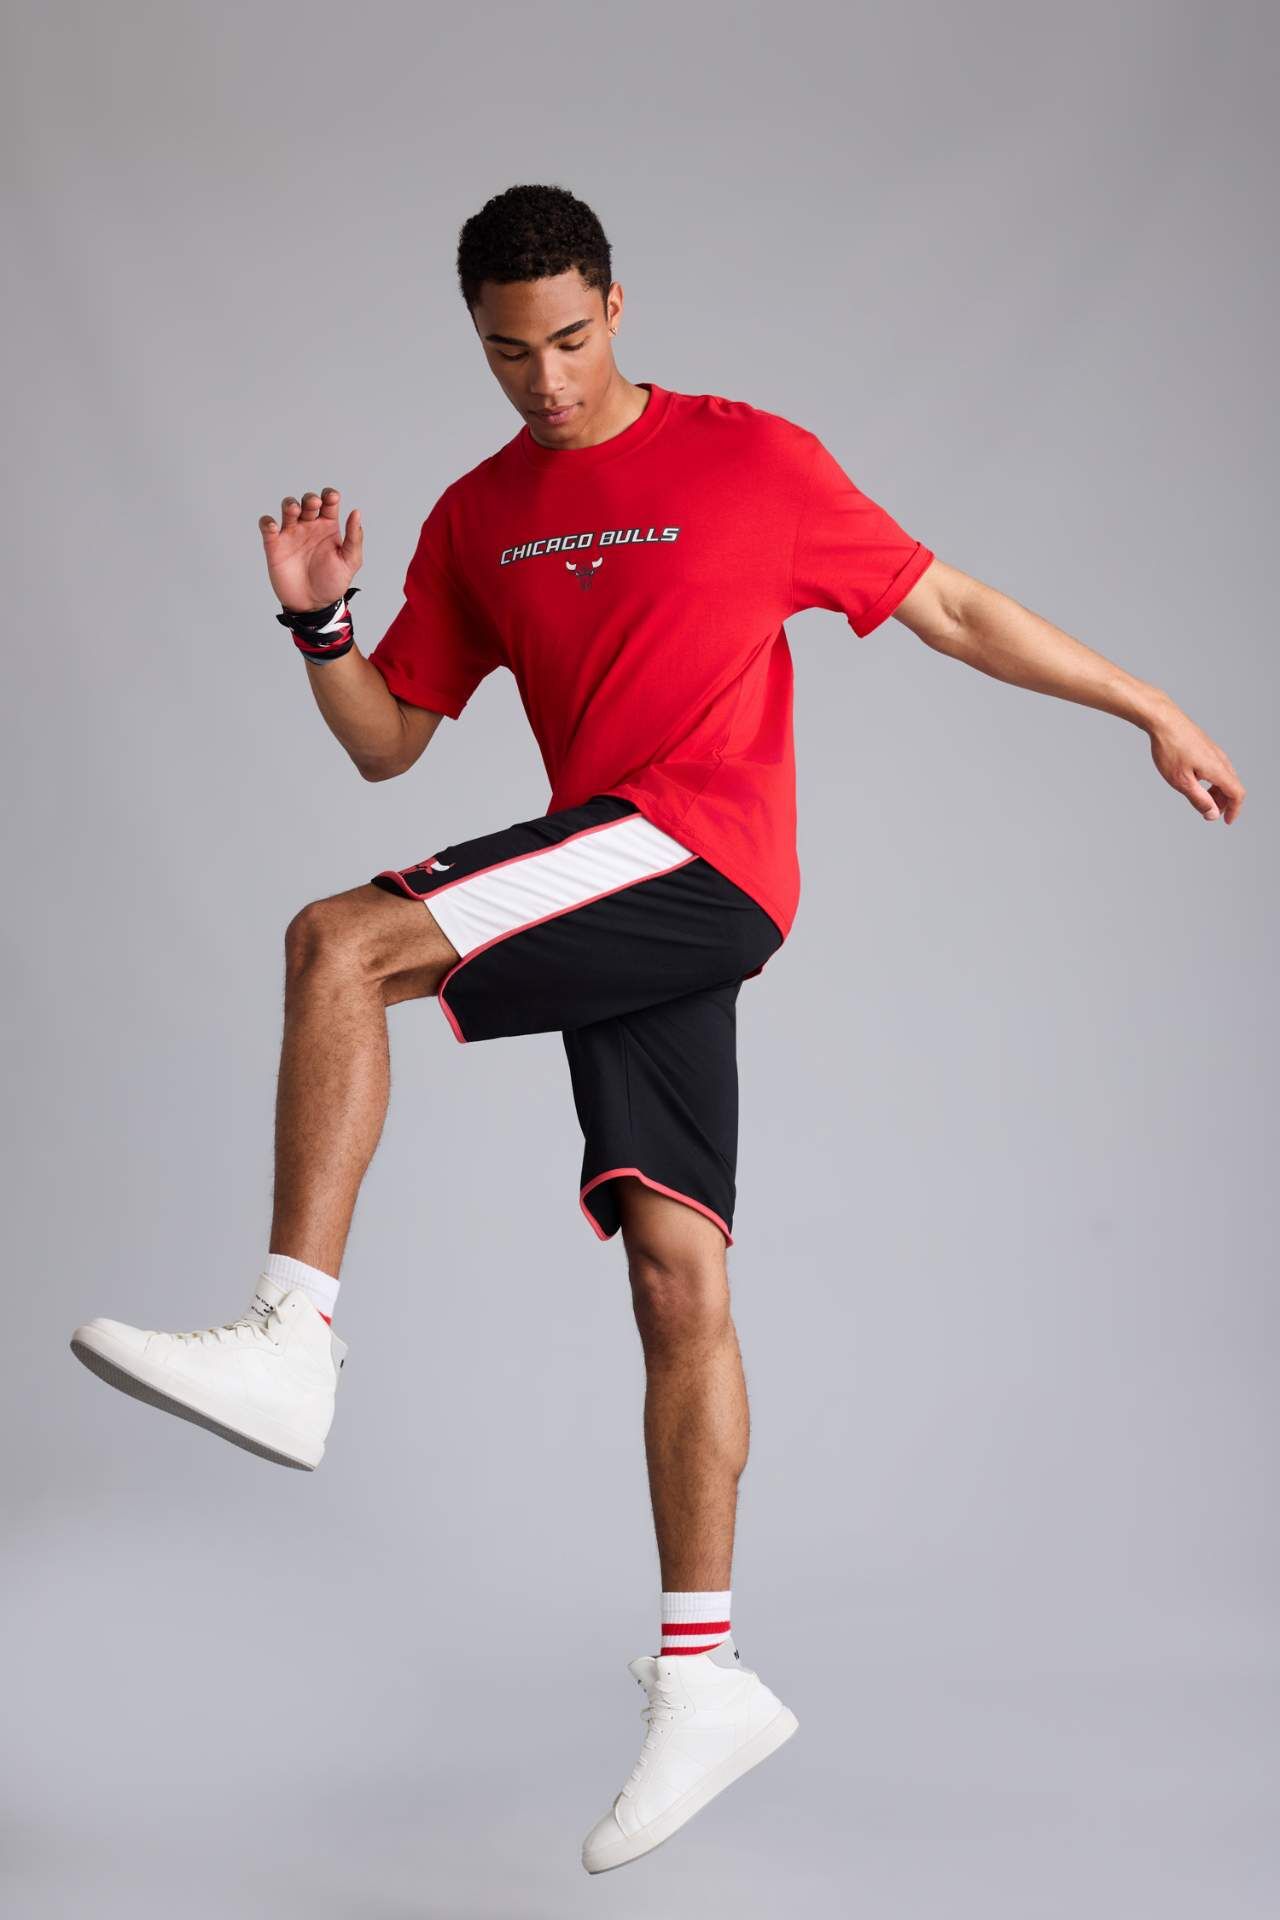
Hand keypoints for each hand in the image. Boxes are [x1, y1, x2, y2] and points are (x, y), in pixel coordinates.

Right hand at [259, 486, 361, 612]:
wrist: (313, 605)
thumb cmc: (332, 583)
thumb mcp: (350, 562)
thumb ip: (354, 538)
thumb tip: (356, 512)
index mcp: (328, 526)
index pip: (329, 502)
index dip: (330, 495)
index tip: (332, 498)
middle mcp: (309, 526)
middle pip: (307, 502)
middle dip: (310, 499)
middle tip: (314, 504)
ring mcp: (291, 534)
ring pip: (288, 509)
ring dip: (290, 504)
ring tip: (295, 510)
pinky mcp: (275, 545)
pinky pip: (267, 527)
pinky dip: (267, 522)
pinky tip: (273, 526)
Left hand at [1148, 704, 1245, 823]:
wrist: (1163, 720)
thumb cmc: (1170, 748)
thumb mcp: (1181, 781)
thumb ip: (1199, 799)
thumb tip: (1213, 814)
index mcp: (1218, 769)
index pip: (1237, 793)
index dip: (1235, 810)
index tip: (1226, 821)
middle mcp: (1221, 759)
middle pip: (1232, 786)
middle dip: (1224, 802)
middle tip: (1209, 812)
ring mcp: (1214, 751)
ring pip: (1225, 776)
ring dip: (1217, 791)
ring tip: (1201, 798)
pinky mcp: (1206, 746)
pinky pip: (1217, 767)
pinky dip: (1212, 780)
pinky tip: (1196, 780)